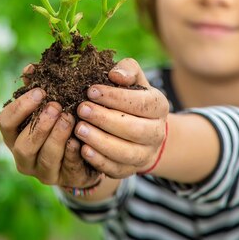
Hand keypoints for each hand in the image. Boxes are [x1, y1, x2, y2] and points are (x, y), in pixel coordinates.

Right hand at [0, 65, 100, 187]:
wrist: (89, 149)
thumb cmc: (64, 118)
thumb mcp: (52, 101)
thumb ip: (40, 86)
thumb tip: (30, 68)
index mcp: (16, 136)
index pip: (5, 123)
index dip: (20, 107)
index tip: (39, 92)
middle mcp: (25, 157)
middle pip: (23, 146)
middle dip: (39, 125)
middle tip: (55, 106)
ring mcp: (44, 172)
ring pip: (46, 159)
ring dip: (57, 137)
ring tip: (69, 118)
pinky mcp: (67, 179)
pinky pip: (68, 169)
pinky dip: (73, 153)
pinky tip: (80, 139)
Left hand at [74, 58, 168, 178]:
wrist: (143, 130)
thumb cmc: (131, 98)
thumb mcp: (134, 79)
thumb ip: (127, 70)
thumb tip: (115, 75)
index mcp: (159, 106)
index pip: (141, 103)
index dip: (116, 97)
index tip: (91, 91)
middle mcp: (157, 132)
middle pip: (134, 129)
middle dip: (105, 119)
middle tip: (81, 109)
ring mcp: (146, 153)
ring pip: (126, 153)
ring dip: (100, 141)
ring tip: (79, 129)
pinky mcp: (132, 169)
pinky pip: (117, 169)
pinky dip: (100, 161)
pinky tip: (83, 150)